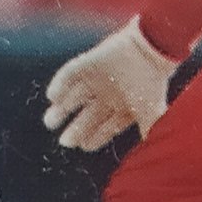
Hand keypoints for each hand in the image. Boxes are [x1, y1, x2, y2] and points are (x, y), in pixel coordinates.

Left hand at [43, 19, 176, 149]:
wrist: (151, 48)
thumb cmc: (152, 83)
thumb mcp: (151, 114)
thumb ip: (149, 134)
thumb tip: (152, 154)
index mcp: (126, 105)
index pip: (108, 125)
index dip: (96, 136)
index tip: (84, 146)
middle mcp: (111, 92)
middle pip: (90, 114)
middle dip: (76, 128)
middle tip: (64, 141)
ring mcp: (99, 76)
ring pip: (76, 95)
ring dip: (62, 108)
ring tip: (49, 122)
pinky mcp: (90, 61)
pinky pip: (70, 72)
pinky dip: (60, 83)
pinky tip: (51, 96)